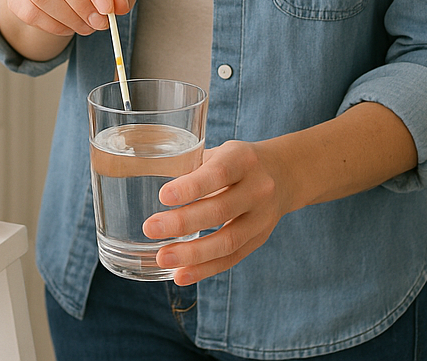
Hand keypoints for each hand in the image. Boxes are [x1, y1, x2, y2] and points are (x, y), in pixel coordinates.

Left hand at [141, 140, 293, 284]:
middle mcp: (258, 189)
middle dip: (183, 223)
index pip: (218, 174)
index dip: (192, 187)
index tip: (163, 196)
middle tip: (150, 228)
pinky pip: (232, 258)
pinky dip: (205, 269)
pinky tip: (180, 275)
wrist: (284, 174)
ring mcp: (262, 218)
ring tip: (162, 258)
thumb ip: (189, 165)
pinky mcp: (259, 240)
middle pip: (220, 211)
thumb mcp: (218, 152)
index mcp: (242, 160)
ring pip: (228, 241)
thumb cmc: (236, 160)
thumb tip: (142, 176)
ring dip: (193, 254)